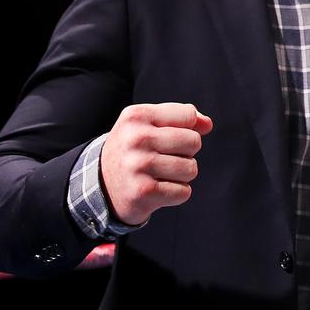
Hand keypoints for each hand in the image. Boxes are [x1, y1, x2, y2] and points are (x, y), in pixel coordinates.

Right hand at [101, 102, 212, 225]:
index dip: (187, 128)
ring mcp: (138, 165)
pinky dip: (176, 194)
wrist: (102, 186)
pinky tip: (158, 190)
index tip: (168, 137)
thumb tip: (207, 124)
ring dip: (182, 175)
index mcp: (137, 116)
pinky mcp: (143, 192)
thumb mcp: (149, 124)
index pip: (188, 115)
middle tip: (164, 158)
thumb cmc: (135, 150)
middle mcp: (135, 139)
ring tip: (160, 174)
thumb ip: (182, 117)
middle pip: (194, 142)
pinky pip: (184, 192)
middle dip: (187, 152)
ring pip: (191, 168)